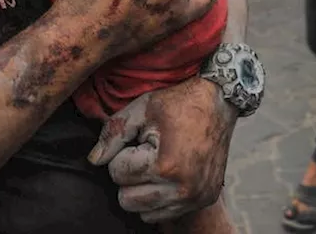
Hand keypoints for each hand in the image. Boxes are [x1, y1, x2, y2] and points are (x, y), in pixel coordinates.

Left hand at [89, 78, 234, 222]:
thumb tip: (94, 160)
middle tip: (145, 155)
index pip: (117, 174)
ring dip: (143, 191)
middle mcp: (182, 188)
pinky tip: (168, 174)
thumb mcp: (142, 108)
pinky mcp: (205, 199)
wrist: (221, 101)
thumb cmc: (179, 102)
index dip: (123, 154)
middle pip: (127, 200)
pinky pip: (166, 214)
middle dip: (129, 177)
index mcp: (165, 165)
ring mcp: (196, 197)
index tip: (140, 140)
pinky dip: (161, 198)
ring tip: (156, 164)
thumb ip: (113, 134)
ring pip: (145, 213)